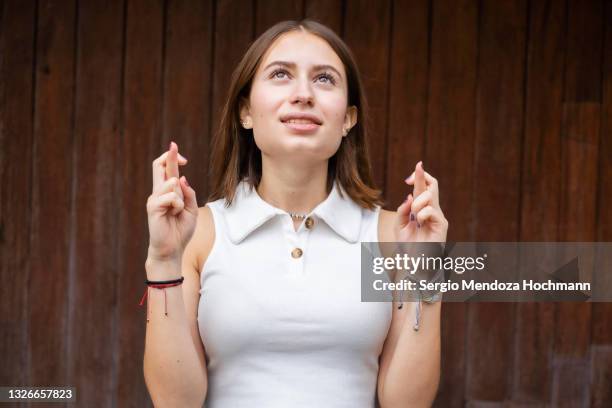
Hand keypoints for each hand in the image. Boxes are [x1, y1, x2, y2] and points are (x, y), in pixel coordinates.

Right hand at [146, 141, 197, 261]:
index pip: (167, 169)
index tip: (183, 157)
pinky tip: (174, 215)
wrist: (172, 249)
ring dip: (181, 197)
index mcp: (167, 191)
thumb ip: (189, 194)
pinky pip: (172, 197)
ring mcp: (154, 198)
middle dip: (169, 156)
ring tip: (178, 211)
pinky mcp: (153, 207)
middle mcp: (158, 192)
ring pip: (172, 182)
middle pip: (159, 166)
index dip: (173, 158)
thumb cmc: (181, 230)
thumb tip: (182, 178)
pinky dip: (178, 205)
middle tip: (174, 145)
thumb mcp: (192, 209)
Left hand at [394, 161, 447, 242]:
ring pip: (430, 196)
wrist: (416, 264)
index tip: (409, 175)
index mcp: (422, 209)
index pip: (423, 188)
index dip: (419, 177)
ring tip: (412, 214)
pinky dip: (422, 213)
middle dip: (421, 177)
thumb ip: (402, 212)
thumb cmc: (409, 247)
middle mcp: (432, 211)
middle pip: (433, 185)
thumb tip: (408, 197)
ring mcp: (438, 217)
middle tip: (410, 176)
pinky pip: (431, 211)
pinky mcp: (442, 225)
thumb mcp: (399, 227)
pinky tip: (418, 221)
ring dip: (417, 202)